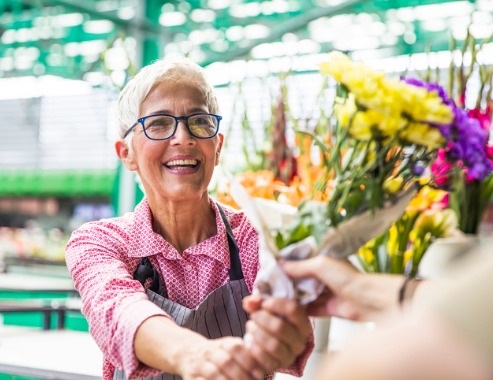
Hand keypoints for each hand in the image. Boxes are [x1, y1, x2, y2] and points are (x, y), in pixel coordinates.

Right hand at [177, 336, 263, 379]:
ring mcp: (198, 365)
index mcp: (223, 344)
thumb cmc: (217, 355)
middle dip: (241, 376)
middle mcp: (209, 352)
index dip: (248, 360)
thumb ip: (246, 355)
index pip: (235, 347)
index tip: (260, 374)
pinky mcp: (190, 378)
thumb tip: (267, 367)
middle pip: (225, 361)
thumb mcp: (230, 349)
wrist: (187, 352)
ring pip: (213, 374)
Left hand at [242, 296, 311, 372]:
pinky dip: (255, 349)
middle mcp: (300, 340)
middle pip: (280, 327)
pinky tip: (250, 340)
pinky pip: (266, 360)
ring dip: (257, 333)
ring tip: (250, 326)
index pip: (293, 309)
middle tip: (254, 315)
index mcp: (303, 323)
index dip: (276, 304)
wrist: (270, 342)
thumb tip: (249, 302)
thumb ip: (259, 301)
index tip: (264, 303)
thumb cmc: (272, 321)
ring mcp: (290, 355)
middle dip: (262, 318)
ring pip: (273, 345)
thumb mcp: (269, 308)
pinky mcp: (279, 365)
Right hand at [281, 256, 402, 320]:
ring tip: (273, 298)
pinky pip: (309, 309)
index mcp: (323, 261)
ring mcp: (324, 292)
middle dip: (286, 282)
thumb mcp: (320, 265)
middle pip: (300, 279)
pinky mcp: (326, 308)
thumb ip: (300, 266)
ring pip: (303, 294)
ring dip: (291, 296)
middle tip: (269, 285)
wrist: (366, 301)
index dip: (286, 265)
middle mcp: (323, 276)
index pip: (300, 262)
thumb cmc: (347, 278)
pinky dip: (299, 309)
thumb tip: (280, 264)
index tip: (271, 268)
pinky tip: (286, 310)